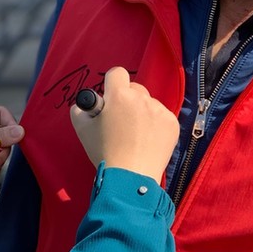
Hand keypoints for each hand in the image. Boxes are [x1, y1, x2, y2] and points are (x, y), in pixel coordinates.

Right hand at [71, 67, 178, 181]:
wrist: (130, 178)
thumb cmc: (104, 152)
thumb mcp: (82, 129)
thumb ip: (80, 109)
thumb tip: (88, 103)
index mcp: (119, 95)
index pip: (117, 73)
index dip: (111, 84)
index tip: (110, 98)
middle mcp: (142, 98)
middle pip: (134, 88)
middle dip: (127, 99)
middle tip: (120, 121)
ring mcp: (160, 111)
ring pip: (148, 103)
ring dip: (141, 112)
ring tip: (135, 135)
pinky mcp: (172, 123)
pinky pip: (161, 116)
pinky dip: (155, 124)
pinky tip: (147, 140)